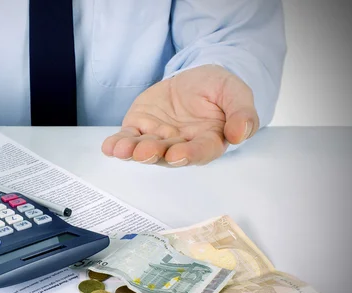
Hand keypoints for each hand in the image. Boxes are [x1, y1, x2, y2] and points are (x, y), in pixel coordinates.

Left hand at [102, 65, 259, 165]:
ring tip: (123, 149)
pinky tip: (110, 147)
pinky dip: (117, 144)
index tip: (179, 154)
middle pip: (168, 155)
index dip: (190, 154)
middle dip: (155, 155)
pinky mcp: (140, 129)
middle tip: (145, 153)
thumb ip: (242, 113)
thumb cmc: (217, 89)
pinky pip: (127, 139)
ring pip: (145, 150)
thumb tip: (240, 134)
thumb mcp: (235, 92)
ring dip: (133, 152)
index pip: (201, 152)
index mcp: (209, 140)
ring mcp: (159, 139)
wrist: (193, 79)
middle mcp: (182, 145)